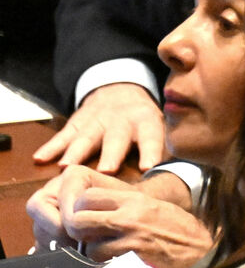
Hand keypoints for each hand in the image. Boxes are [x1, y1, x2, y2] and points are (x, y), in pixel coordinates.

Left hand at [27, 166, 211, 267]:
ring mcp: (132, 226)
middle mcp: (131, 208)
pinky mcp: (134, 246)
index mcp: (136, 198)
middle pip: (79, 211)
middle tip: (82, 237)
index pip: (89, 194)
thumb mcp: (155, 210)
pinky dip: (98, 259)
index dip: (77, 208)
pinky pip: (98, 252)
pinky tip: (112, 259)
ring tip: (98, 249)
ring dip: (85, 244)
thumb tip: (100, 213)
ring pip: (83, 232)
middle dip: (73, 226)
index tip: (80, 219)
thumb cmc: (182, 234)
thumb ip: (128, 208)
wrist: (203, 250)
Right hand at [33, 83, 164, 172]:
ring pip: (85, 137)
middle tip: (105, 171)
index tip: (149, 167)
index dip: (150, 150)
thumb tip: (182, 178)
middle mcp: (121, 121)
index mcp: (146, 122)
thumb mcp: (160, 125)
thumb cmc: (144, 120)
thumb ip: (166, 148)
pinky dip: (51, 146)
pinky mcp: (76, 122)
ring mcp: (96, 121)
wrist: (120, 89)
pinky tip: (40, 158)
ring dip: (76, 153)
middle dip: (110, 155)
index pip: (151, 136)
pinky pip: (62, 135)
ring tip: (66, 168)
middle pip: (115, 138)